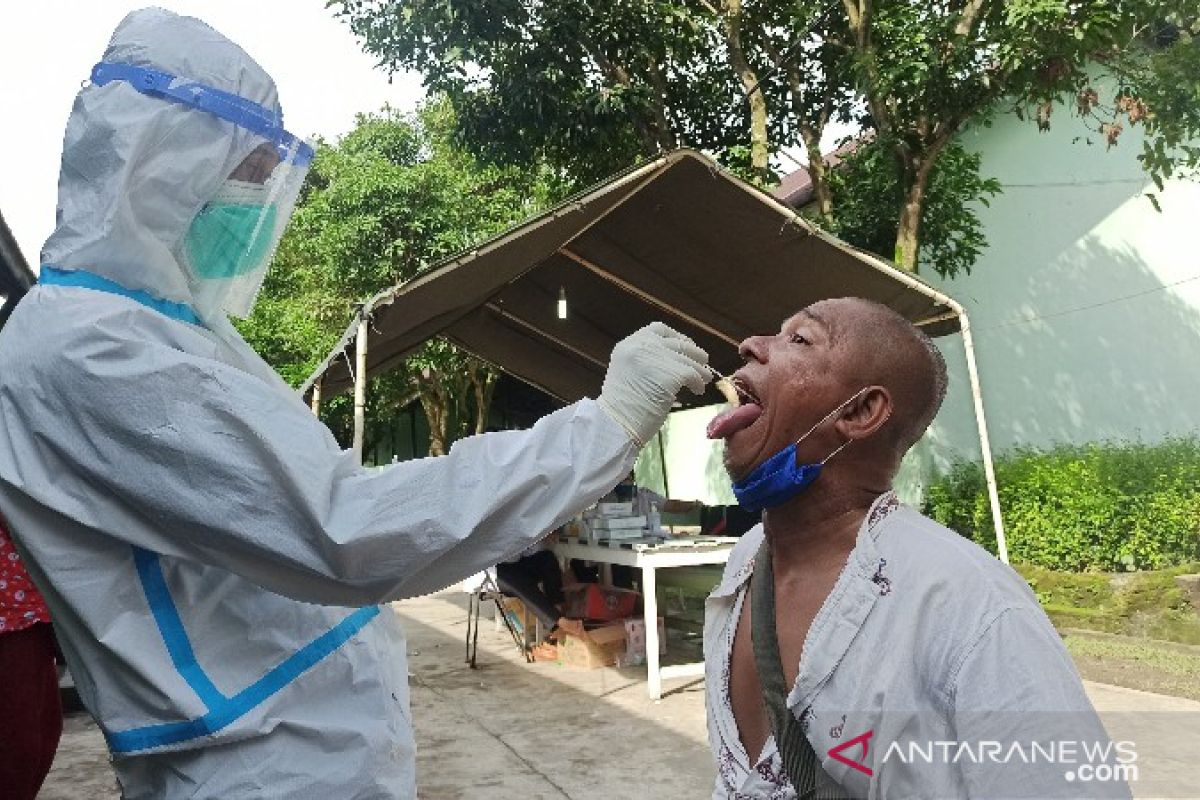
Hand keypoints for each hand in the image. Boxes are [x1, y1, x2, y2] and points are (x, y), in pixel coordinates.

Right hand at [597, 322, 709, 446]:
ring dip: (700, 369)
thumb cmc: (622, 407)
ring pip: (688, 358)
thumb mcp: (628, 372)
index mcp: (628, 345)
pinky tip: (698, 390)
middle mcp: (641, 346)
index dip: (676, 337)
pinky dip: (698, 382)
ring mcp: (656, 358)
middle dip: (693, 352)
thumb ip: (647, 360)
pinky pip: (692, 374)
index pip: (658, 329)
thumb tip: (676, 360)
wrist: (616, 424)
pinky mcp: (670, 374)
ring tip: (705, 379)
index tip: (685, 346)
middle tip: (703, 362)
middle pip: (677, 343)